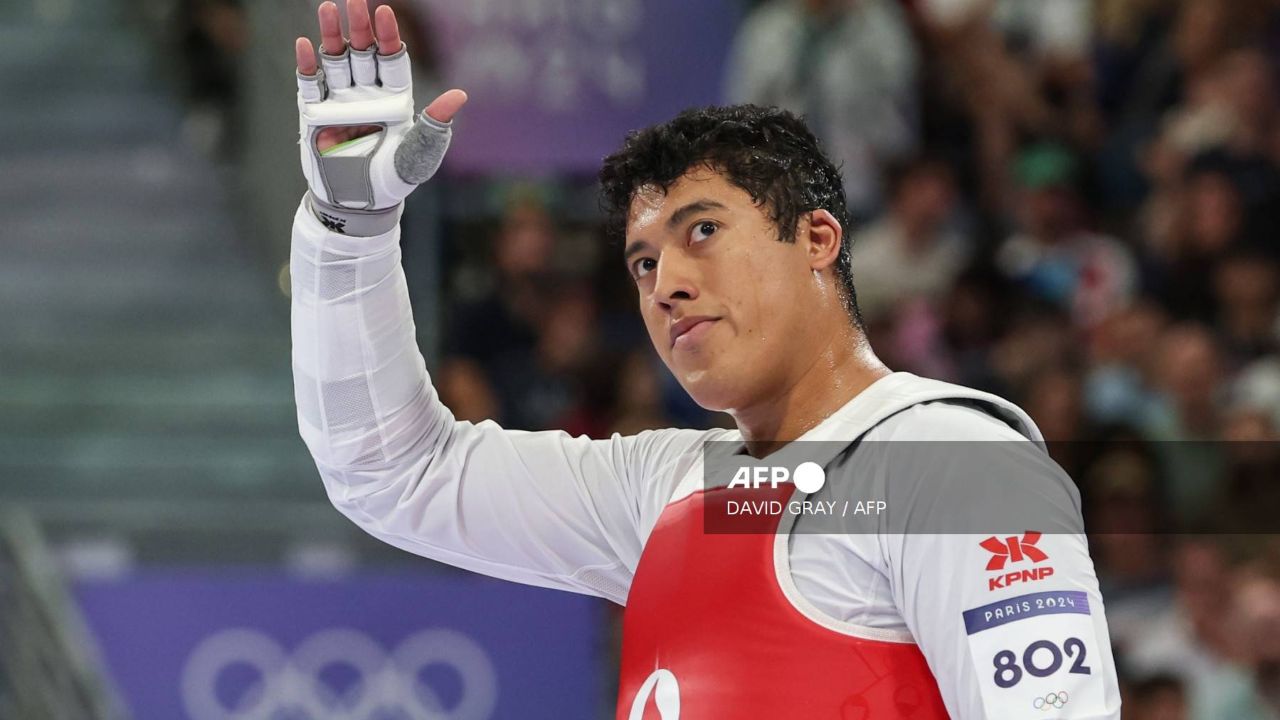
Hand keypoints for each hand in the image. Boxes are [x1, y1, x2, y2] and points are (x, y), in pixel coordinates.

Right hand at [295, 0, 466, 229]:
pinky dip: (307, 65)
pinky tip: (306, 44)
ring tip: (328, 8)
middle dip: (359, 27)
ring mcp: (340, 101)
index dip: (389, 36)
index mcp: (395, 99)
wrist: (357, 207)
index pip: (392, 59)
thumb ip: (434, 127)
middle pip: (362, 52)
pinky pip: (310, 83)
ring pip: (335, 60)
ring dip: (332, 36)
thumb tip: (459, 96)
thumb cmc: (393, 181)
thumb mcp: (417, 156)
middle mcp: (367, 94)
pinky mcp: (315, 113)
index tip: (386, 11)